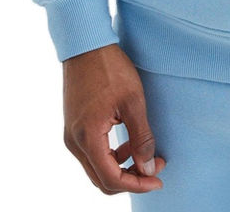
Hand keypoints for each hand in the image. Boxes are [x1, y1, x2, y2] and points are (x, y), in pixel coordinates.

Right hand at [62, 43, 165, 193]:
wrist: (86, 45)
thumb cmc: (110, 68)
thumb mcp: (133, 101)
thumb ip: (141, 137)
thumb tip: (148, 168)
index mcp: (87, 137)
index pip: (111, 178)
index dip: (136, 184)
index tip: (158, 179)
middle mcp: (74, 142)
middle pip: (101, 179)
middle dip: (131, 178)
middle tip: (156, 168)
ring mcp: (72, 134)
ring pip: (97, 167)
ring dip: (122, 167)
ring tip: (146, 154)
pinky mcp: (74, 126)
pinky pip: (93, 152)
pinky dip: (112, 154)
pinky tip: (129, 141)